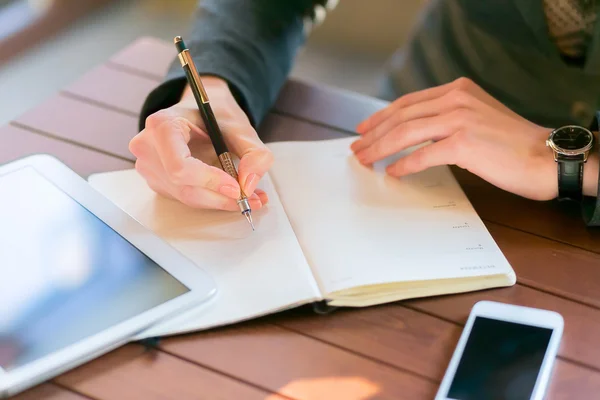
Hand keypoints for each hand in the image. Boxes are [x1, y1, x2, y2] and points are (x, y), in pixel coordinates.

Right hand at [129, 77, 271, 209]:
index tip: (237, 187)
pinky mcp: (158, 181)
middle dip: (221, 197)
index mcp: (162, 125)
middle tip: (253, 199)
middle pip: (184, 187)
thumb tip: (249, 184)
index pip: (180, 166)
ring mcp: (149, 166)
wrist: (202, 111)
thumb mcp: (242, 127)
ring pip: (187, 196)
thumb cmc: (216, 115)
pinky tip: (231, 192)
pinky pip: (185, 197)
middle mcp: (148, 147)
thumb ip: (254, 154)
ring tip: (251, 197)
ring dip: (220, 201)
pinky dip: (212, 199)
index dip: (210, 181)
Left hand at [351, 77, 566, 200]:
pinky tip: (393, 172)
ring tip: (365, 160)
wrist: (545, 157)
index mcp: (458, 90)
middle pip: (401, 116)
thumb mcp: (478, 116)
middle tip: (357, 148)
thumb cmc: (513, 144)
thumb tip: (415, 133)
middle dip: (374, 134)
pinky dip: (403, 164)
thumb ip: (449, 117)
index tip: (364, 129)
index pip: (408, 102)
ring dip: (380, 148)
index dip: (381, 116)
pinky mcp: (463, 143)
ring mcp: (459, 119)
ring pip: (405, 132)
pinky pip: (422, 154)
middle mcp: (456, 99)